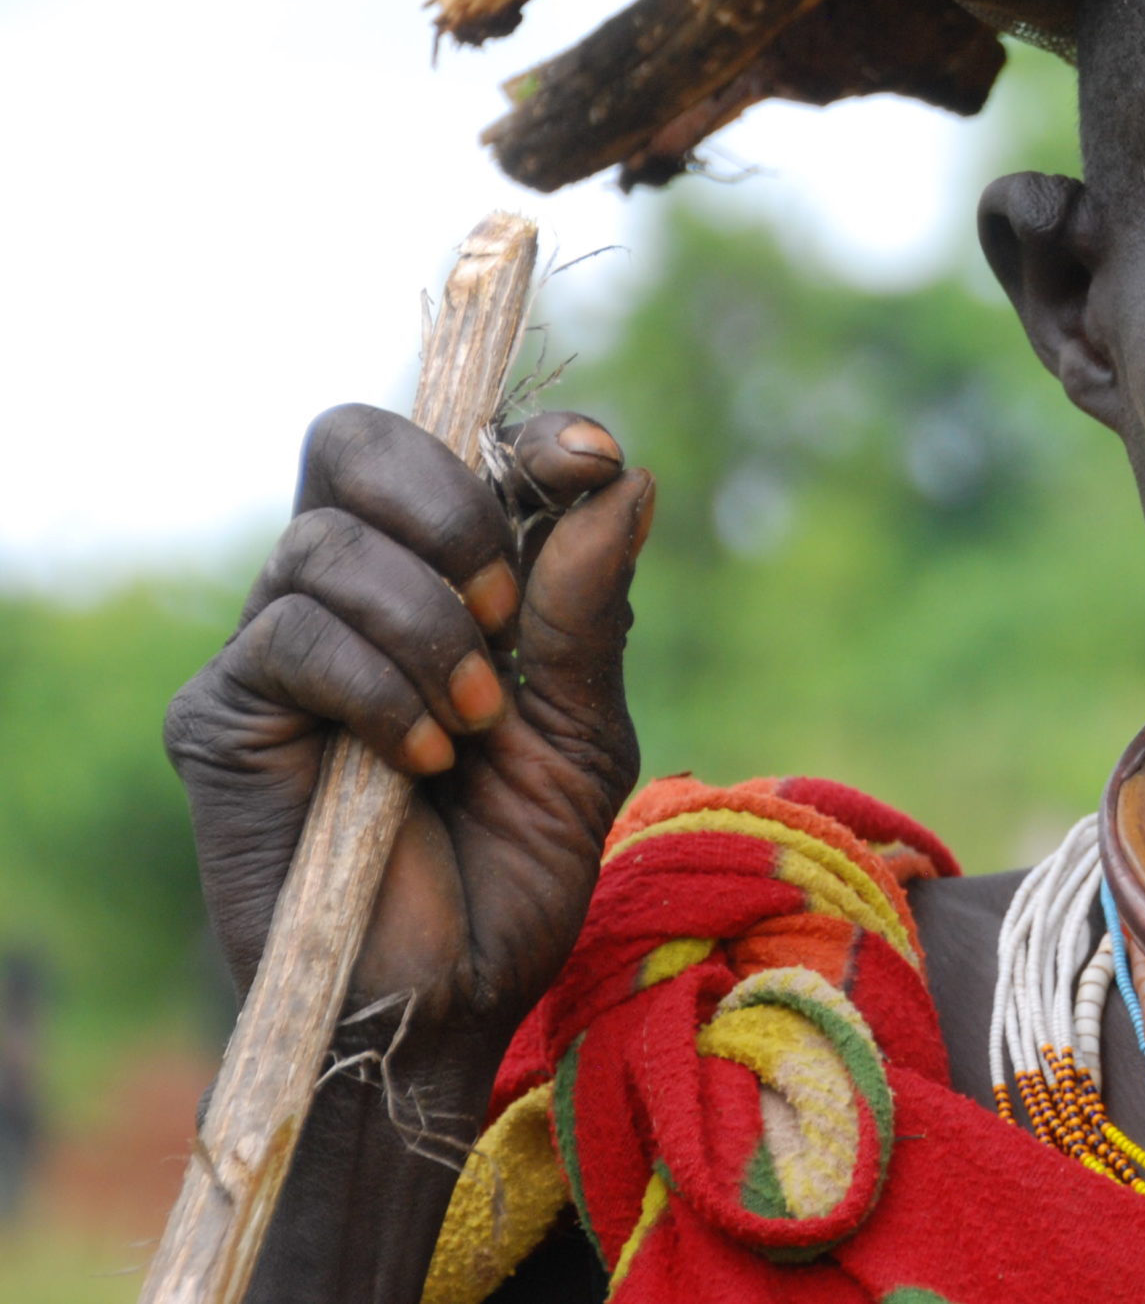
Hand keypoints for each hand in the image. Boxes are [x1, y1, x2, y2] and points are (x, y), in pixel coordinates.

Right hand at [165, 403, 653, 1067]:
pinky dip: (379, 690)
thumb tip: (624, 477)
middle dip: (450, 503)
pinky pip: (291, 638)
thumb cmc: (512, 875)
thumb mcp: (583, 734)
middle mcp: (343, 597)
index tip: (591, 462)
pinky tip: (423, 760)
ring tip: (477, 722)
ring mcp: (275, 650)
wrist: (447, 1005)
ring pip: (328, 542)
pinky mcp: (221, 716)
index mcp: (434, 584)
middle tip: (509, 608)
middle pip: (352, 442)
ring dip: (430, 625)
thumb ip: (591, 611)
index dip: (519, 437)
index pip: (448, 448)